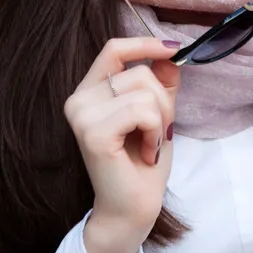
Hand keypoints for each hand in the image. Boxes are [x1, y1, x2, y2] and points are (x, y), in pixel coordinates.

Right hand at [63, 37, 179, 252]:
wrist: (133, 209)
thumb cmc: (143, 164)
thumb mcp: (157, 114)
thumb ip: (160, 83)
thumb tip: (171, 53)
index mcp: (90, 92)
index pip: (113, 49)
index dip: (145, 43)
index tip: (174, 48)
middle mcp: (78, 100)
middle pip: (139, 71)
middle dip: (163, 100)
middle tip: (157, 132)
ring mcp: (82, 116)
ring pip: (144, 89)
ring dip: (160, 118)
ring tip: (149, 144)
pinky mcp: (92, 133)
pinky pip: (142, 110)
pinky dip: (154, 130)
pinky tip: (146, 152)